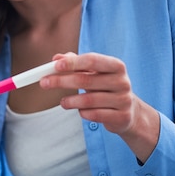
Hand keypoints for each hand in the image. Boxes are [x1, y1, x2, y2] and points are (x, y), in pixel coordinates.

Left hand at [40, 52, 159, 162]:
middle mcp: (122, 82)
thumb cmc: (106, 87)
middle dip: (62, 81)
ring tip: (63, 102)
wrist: (129, 112)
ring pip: (89, 100)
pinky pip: (94, 115)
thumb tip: (57, 58)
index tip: (55, 65)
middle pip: (86, 80)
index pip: (92, 60)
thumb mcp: (95, 73)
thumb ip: (76, 63)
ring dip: (71, 101)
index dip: (72, 62)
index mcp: (116, 66)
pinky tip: (81, 111)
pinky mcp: (122, 117)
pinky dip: (83, 113)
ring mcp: (123, 100)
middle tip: (44, 82)